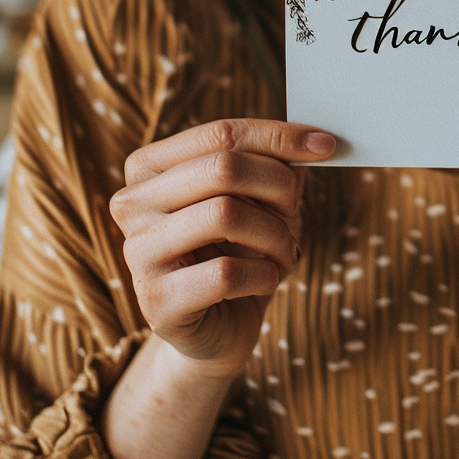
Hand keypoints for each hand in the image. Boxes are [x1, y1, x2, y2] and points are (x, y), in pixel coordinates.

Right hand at [109, 119, 335, 377]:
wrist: (219, 326)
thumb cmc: (239, 248)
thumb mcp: (258, 197)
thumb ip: (277, 162)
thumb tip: (315, 141)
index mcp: (149, 166)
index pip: (220, 133)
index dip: (279, 137)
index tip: (326, 145)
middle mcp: (132, 204)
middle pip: (223, 167)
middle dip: (278, 186)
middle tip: (295, 210)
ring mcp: (138, 253)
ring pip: (226, 214)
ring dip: (274, 233)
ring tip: (283, 250)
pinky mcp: (156, 302)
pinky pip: (227, 272)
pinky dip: (263, 274)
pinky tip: (263, 280)